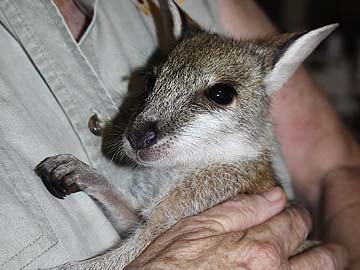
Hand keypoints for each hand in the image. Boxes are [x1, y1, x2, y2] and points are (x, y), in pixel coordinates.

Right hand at [127, 188, 347, 269]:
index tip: (288, 210)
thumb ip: (241, 210)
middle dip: (319, 241)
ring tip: (321, 255)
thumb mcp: (199, 226)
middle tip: (310, 236)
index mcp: (259, 248)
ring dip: (324, 262)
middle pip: (320, 255)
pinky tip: (295, 267)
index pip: (295, 220)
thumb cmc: (171, 263)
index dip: (294, 211)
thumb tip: (275, 195)